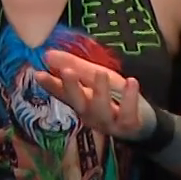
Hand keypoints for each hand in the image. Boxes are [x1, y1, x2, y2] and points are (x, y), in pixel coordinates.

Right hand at [33, 52, 149, 139]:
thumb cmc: (115, 98)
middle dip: (71, 87)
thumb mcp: (96, 77)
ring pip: (101, 109)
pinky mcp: (127, 126)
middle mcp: (90, 114)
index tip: (38, 74)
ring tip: (101, 72)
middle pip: (77, 102)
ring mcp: (108, 122)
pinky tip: (131, 81)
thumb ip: (75, 65)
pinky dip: (129, 98)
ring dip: (100, 91)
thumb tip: (48, 54)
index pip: (61, 91)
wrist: (143, 123)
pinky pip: (127, 114)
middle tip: (67, 71)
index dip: (50, 83)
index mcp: (80, 101)